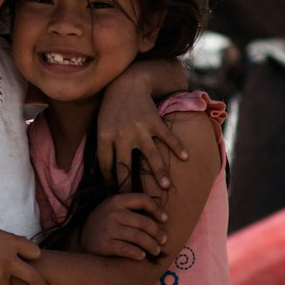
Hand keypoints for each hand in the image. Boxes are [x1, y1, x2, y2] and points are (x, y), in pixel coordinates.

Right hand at [80, 194, 167, 260]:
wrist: (80, 240)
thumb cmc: (103, 224)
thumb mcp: (112, 209)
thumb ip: (130, 208)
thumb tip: (159, 216)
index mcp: (116, 201)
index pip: (142, 199)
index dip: (157, 209)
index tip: (164, 219)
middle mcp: (112, 213)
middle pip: (144, 222)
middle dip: (157, 233)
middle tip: (163, 241)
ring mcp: (107, 229)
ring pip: (138, 237)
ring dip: (151, 245)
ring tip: (156, 251)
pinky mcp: (104, 245)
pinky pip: (126, 249)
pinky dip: (137, 253)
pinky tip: (142, 256)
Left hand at [97, 58, 190, 191]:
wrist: (128, 83)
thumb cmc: (112, 108)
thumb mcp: (100, 126)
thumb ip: (102, 148)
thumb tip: (98, 174)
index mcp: (104, 136)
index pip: (106, 165)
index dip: (110, 181)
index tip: (115, 194)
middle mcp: (121, 134)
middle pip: (126, 166)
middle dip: (131, 185)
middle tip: (139, 201)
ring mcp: (139, 128)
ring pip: (150, 154)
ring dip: (159, 172)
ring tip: (167, 187)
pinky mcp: (154, 120)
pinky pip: (167, 136)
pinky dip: (177, 146)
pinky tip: (186, 158)